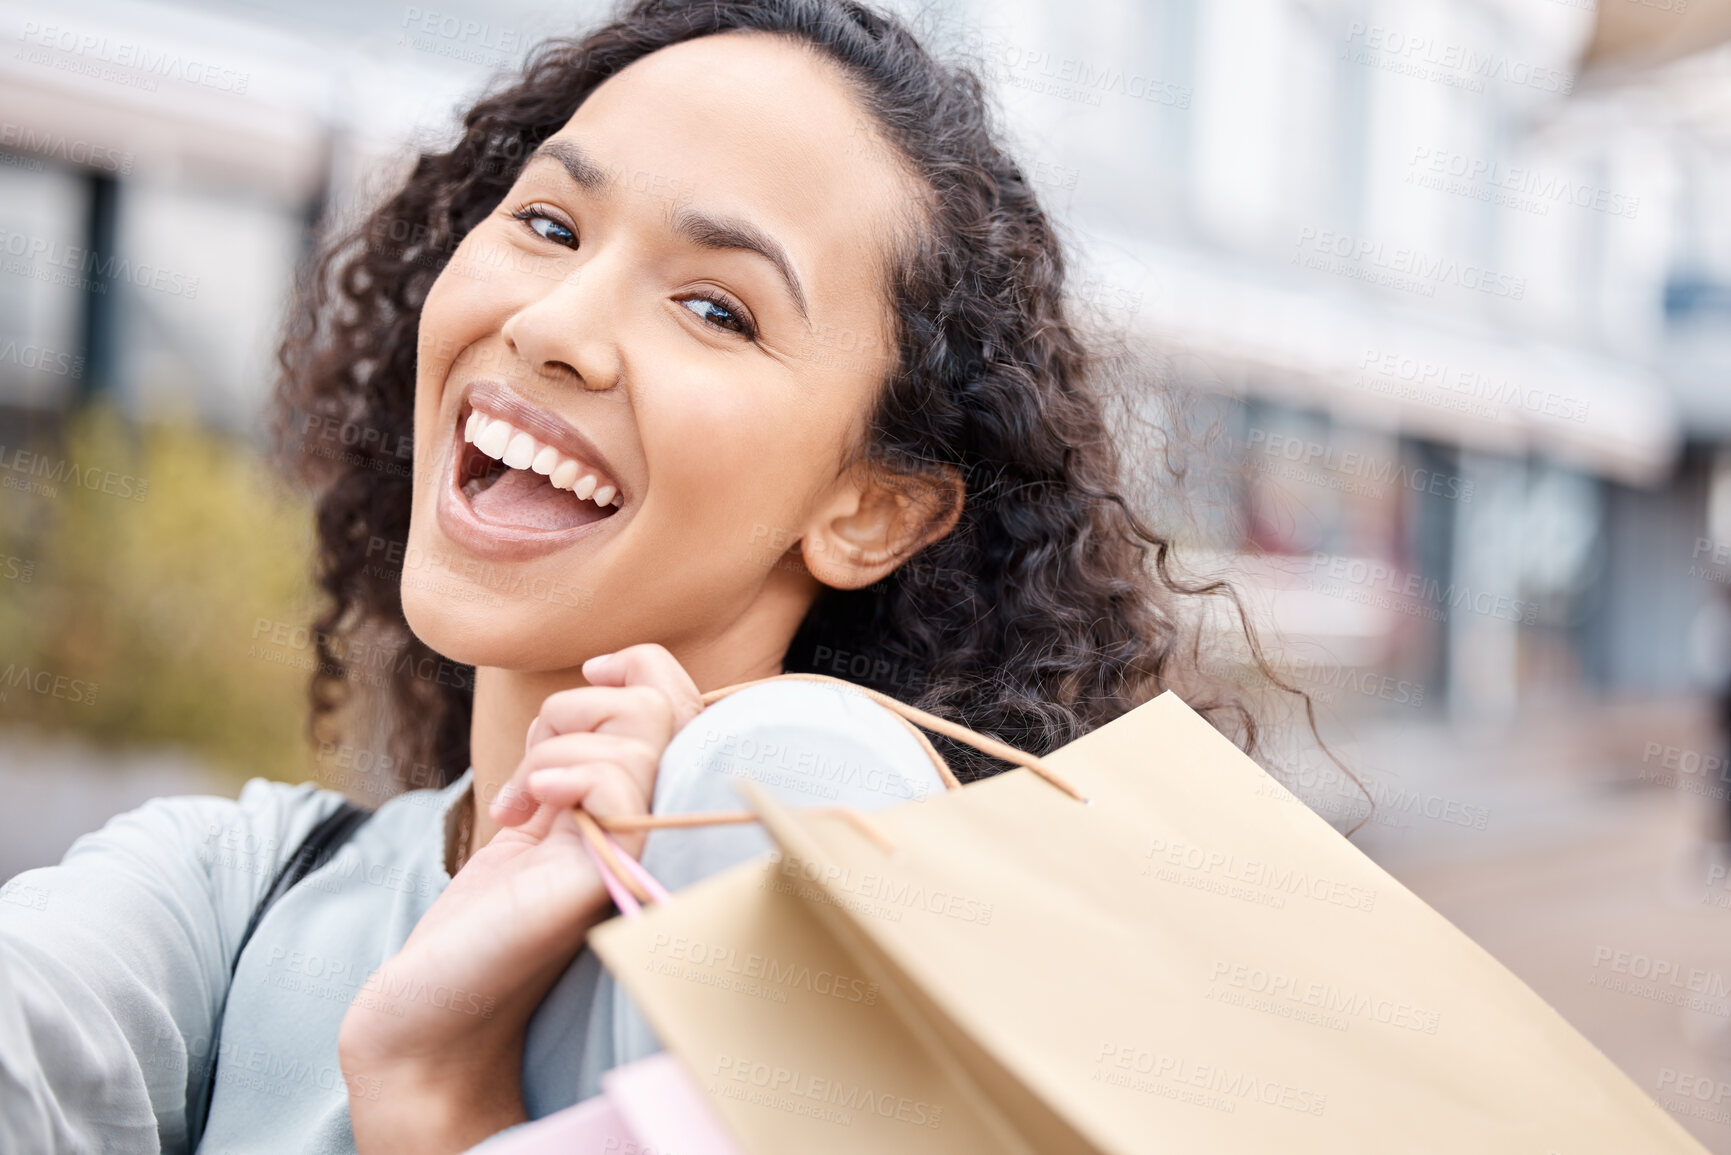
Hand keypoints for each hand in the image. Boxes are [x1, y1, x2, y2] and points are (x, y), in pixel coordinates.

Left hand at [338, 643, 704, 1153]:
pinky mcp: (611, 876)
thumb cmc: (482, 919)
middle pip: (668, 704)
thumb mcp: (540, 813)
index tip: (591, 670)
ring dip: (553, 746)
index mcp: (650, 814)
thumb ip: (583, 756)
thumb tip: (613, 673)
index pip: (686, 705)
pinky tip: (522, 814)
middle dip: (582, 705)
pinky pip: (616, 780)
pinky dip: (558, 772)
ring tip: (519, 803)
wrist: (429, 1008)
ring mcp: (644, 855)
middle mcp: (661, 834)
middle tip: (532, 760)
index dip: (644, 666)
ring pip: (638, 731)